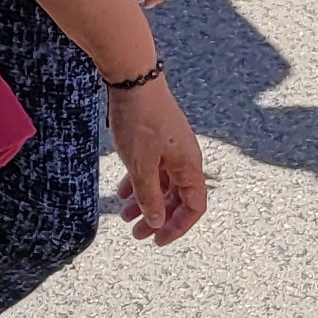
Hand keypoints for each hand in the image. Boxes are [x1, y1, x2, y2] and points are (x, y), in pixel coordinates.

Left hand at [109, 74, 208, 243]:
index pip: (195, 207)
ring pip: (162, 183)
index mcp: (190, 166)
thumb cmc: (140, 121)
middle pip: (177, 197)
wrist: (133, 78)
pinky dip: (139, 182)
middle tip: (136, 234)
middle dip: (157, 217)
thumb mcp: (141, 165)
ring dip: (146, 201)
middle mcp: (185, 158)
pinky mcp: (157, 137)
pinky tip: (122, 191)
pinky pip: (153, 167)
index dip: (178, 227)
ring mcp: (171, 147)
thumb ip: (149, 195)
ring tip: (124, 217)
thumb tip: (157, 220)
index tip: (157, 240)